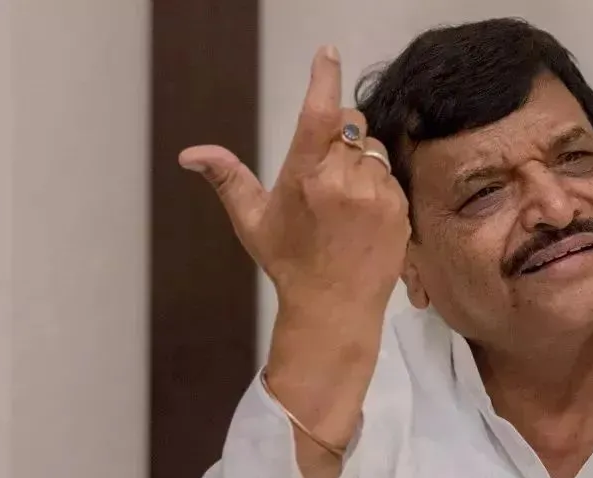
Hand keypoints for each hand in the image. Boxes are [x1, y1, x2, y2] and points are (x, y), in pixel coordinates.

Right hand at [179, 45, 409, 316]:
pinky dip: (377, 185)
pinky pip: (391, 177)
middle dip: (339, 134)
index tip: (327, 54)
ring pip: (373, 150)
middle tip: (325, 168)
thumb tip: (191, 154)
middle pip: (351, 125)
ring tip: (343, 198)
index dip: (324, 77)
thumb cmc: (290, 263)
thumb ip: (227, 178)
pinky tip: (361, 214)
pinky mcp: (400, 210)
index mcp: (306, 176)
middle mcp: (344, 181)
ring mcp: (377, 196)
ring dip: (359, 161)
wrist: (335, 307)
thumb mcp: (252, 220)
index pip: (319, 112)